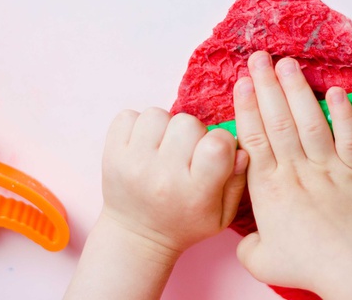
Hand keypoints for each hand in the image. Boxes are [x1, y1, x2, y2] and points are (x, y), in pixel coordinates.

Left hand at [100, 107, 247, 255]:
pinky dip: (137, 124)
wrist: (137, 237)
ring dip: (165, 126)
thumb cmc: (185, 222)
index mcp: (196, 193)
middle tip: (187, 152)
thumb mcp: (221, 214)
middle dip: (192, 132)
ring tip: (164, 147)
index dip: (221, 141)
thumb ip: (236, 181)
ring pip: (157, 114)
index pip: (217, 144)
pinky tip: (145, 144)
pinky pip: (127, 115)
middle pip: (187, 123)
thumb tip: (240, 149)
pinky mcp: (111, 155)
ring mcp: (134, 165)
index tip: (215, 153)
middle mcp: (163, 178)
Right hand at [233, 51, 351, 298]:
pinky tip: (335, 90)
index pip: (255, 138)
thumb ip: (247, 243)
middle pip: (279, 120)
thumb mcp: (260, 260)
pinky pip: (348, 136)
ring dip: (298, 90)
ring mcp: (327, 167)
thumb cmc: (307, 265)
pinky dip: (343, 113)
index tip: (243, 82)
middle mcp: (296, 170)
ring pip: (309, 121)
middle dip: (267, 86)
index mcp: (269, 188)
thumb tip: (246, 235)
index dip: (248, 107)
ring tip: (288, 64)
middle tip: (259, 57)